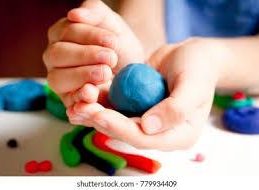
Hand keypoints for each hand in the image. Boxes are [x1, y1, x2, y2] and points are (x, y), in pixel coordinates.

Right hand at [43, 0, 143, 106]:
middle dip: (86, 56)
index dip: (89, 36)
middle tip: (111, 58)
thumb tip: (74, 14)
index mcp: (61, 35)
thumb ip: (94, 12)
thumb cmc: (116, 43)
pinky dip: (78, 99)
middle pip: (58, 55)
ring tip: (106, 73)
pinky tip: (92, 94)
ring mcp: (59, 80)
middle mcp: (55, 58)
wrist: (130, 65)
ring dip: (82, 76)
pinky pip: (67, 102)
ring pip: (57, 79)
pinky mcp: (69, 99)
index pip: (67, 32)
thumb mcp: (110, 22)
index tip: (113, 42)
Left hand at [67, 38, 221, 150]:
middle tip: (80, 108)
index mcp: (178, 135)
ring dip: (95, 114)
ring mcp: (146, 120)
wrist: (191, 56)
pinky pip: (116, 107)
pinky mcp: (136, 106)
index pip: (145, 139)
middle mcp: (160, 132)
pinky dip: (99, 102)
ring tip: (76, 104)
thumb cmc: (198, 69)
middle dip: (101, 122)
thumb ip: (176, 109)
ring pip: (117, 122)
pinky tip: (83, 95)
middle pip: (126, 132)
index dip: (120, 129)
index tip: (99, 115)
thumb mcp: (193, 86)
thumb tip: (148, 127)